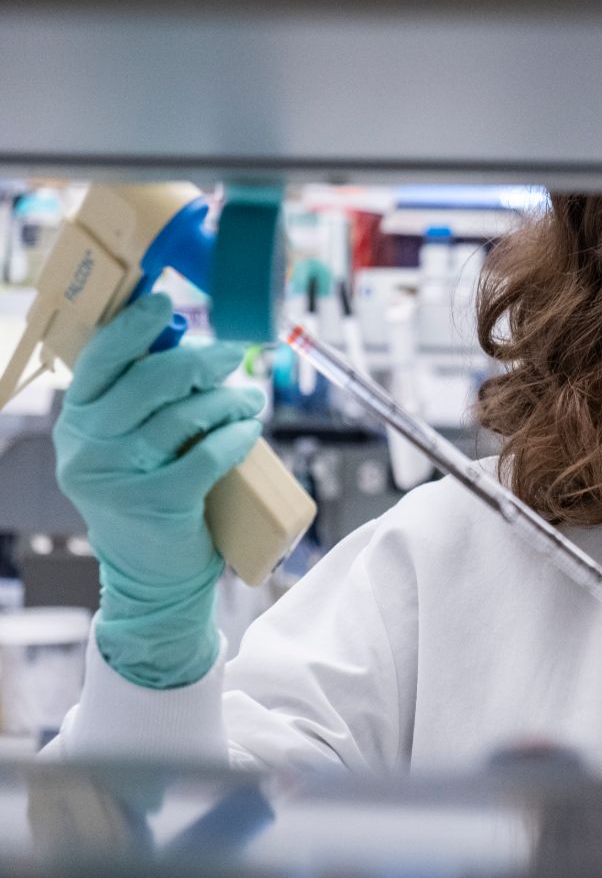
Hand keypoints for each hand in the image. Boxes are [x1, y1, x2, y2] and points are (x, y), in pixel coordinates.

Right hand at [54, 293, 263, 688]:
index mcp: (75, 422)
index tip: (168, 303)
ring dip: (228, 399)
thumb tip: (185, 338)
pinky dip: (236, 437)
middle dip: (201, 361)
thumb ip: (141, 399)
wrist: (151, 574)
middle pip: (149, 382)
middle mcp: (86, 448)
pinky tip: (250, 429)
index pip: (98, 360)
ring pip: (184, 416)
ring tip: (250, 399)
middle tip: (235, 355)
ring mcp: (117, 478)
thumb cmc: (149, 492)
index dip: (133, 326)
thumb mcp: (127, 444)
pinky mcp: (155, 504)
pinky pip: (206, 456)